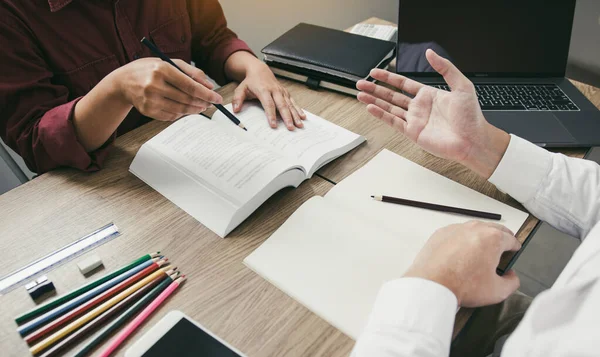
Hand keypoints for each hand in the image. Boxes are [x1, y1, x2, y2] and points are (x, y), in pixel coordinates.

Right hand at [113, 58, 222, 120]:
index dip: (207, 94)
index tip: (218, 98)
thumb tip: (210, 86)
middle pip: (187, 99)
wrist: (123, 82)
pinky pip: (171, 116)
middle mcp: (154, 85)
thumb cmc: (150, 70)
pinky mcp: (147, 111)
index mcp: (161, 69)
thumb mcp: (169, 63)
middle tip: (212, 103)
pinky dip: (182, 113)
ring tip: (202, 106)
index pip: (190, 85)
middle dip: (203, 102)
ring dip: (195, 109)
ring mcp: (150, 100)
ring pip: (181, 109)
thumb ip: (191, 71)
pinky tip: (185, 108)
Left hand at [231, 57, 305, 130]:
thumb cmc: (251, 81)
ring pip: (290, 104)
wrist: (260, 70)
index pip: (268, 104)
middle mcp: (275, 90)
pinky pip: (293, 101)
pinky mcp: (286, 92)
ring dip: (295, 115)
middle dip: (287, 117)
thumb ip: (238, 99)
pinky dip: (299, 109)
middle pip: (282, 105)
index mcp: (264, 90)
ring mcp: (282, 91)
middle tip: (290, 127)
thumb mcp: (241, 88)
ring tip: (299, 125)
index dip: (271, 115)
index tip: (273, 125)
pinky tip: (303, 116)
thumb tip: (236, 110)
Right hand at [356, 49, 509, 177]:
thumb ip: (445, 68)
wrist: (473, 139)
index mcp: (429, 95)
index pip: (403, 84)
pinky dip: (381, 115)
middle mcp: (419, 107)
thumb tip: (431, 53)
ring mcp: (415, 120)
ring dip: (374, 101)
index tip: (375, 72)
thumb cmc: (471, 116)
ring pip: (389, 108)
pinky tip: (370, 108)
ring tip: (360, 94)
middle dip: (375, 89)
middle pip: (391, 95)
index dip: (388, 77)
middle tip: (361, 83)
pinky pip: (393, 121)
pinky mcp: (413, 132)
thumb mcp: (462, 85)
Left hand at [404, 221, 521, 306]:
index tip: (514, 250)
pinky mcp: (441, 233)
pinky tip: (461, 252)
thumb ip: (512, 282)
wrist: (432, 285)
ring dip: (481, 236)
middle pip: (494, 229)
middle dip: (501, 238)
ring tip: (482, 250)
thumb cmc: (461, 285)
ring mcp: (456, 229)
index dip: (515, 247)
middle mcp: (475, 228)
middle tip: (502, 247)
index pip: (511, 239)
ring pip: (474, 228)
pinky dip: (462, 239)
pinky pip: (457, 233)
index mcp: (492, 239)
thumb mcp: (497, 291)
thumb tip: (511, 276)